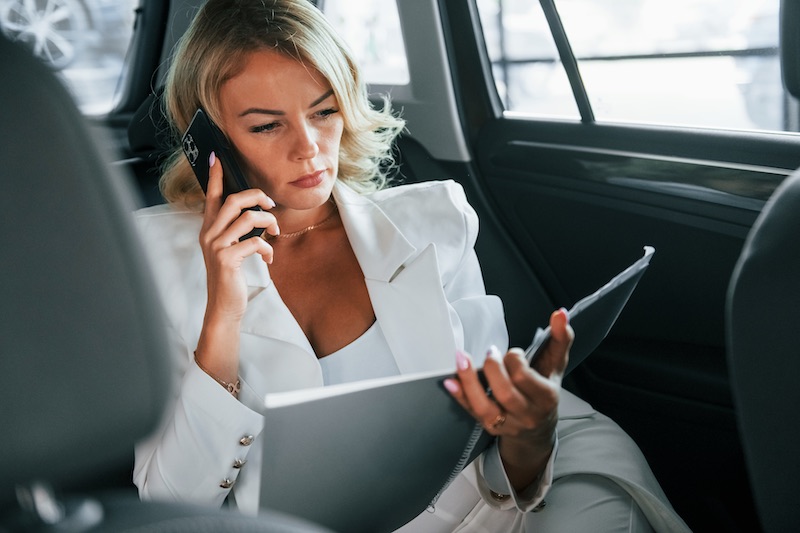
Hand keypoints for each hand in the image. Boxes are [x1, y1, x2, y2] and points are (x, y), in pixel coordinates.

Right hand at [194, 152, 278, 383]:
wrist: (224, 306)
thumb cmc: (230, 277)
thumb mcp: (230, 249)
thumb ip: (236, 231)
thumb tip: (256, 213)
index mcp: (209, 228)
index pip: (212, 196)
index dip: (216, 176)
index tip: (217, 157)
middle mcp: (209, 233)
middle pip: (234, 200)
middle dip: (257, 197)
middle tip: (270, 204)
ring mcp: (216, 246)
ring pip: (248, 218)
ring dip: (268, 222)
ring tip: (274, 233)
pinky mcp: (226, 259)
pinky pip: (254, 242)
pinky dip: (267, 248)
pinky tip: (268, 258)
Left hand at [445, 308, 572, 490]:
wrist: (538, 426)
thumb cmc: (545, 390)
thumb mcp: (556, 364)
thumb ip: (560, 338)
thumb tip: (560, 314)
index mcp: (546, 397)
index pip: (525, 377)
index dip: (514, 360)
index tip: (514, 354)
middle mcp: (526, 414)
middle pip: (505, 393)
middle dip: (493, 368)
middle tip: (491, 352)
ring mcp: (506, 423)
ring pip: (484, 407)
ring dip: (469, 381)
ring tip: (461, 359)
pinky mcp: (488, 425)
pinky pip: (471, 412)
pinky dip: (460, 396)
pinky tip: (450, 382)